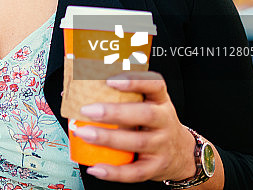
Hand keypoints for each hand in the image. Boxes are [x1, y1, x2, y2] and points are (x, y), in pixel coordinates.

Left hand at [71, 71, 196, 182]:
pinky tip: (96, 168)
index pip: (154, 84)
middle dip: (114, 112)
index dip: (134, 81)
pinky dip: (114, 172)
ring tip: (84, 134)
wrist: (181, 154)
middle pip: (145, 114)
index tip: (111, 80)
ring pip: (137, 142)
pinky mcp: (156, 167)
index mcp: (159, 101)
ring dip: (108, 138)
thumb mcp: (146, 104)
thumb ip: (117, 97)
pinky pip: (135, 172)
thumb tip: (71, 92)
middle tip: (87, 110)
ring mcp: (162, 145)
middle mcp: (164, 121)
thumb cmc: (153, 124)